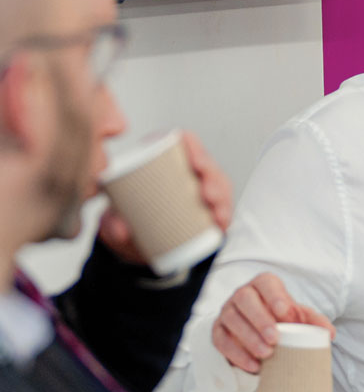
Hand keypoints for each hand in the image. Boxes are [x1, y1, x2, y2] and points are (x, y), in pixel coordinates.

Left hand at [98, 131, 233, 262]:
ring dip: (220, 195)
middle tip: (206, 191)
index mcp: (159, 164)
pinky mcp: (208, 211)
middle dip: (212, 175)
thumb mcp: (112, 223)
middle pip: (204, 164)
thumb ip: (111, 225)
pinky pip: (222, 208)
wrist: (137, 247)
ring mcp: (197, 192)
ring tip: (215, 208)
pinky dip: (224, 214)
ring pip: (217, 185)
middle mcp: (183, 174)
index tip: (195, 160)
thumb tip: (121, 229)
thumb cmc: (127, 224)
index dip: (192, 146)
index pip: (180, 144)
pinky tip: (221, 220)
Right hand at [211, 272, 334, 371]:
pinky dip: (236, 354)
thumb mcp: (300, 319)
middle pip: (244, 299)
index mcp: (264, 286)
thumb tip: (329, 333)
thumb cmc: (283, 322)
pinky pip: (221, 340)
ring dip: (248, 338)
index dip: (274, 295)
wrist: (262, 336)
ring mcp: (227, 312)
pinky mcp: (218, 331)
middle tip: (275, 338)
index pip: (266, 283)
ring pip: (231, 319)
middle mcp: (242, 295)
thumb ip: (315, 322)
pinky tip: (253, 365)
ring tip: (266, 354)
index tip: (285, 312)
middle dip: (260, 318)